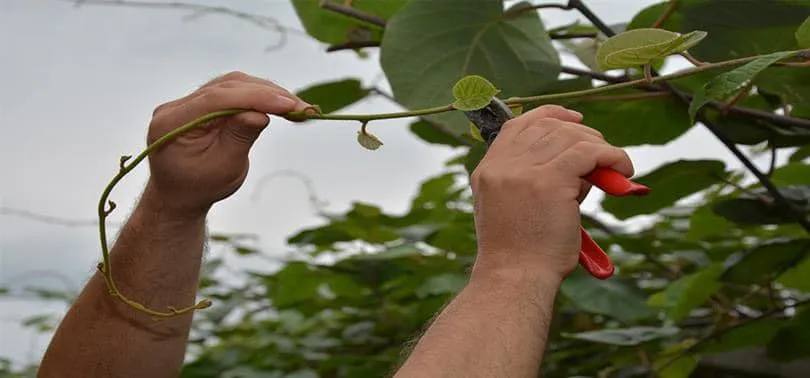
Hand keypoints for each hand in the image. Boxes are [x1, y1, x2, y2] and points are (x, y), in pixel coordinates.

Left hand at [143, 71, 308, 216]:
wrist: (180, 195)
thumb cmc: (201, 187)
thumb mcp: (224, 168)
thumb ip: (239, 137)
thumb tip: (260, 113)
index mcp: (172, 124)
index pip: (216, 99)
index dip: (254, 97)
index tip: (287, 104)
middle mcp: (175, 107)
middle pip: (226, 87)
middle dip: (267, 94)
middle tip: (302, 108)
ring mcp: (187, 103)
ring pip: (232, 85)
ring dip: (266, 92)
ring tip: (296, 107)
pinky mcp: (201, 103)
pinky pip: (231, 91)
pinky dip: (257, 96)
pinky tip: (279, 104)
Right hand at [469, 105, 633, 282]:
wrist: (514, 280)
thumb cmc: (521, 255)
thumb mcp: (516, 208)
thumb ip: (537, 179)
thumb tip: (584, 161)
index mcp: (488, 170)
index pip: (519, 125)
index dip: (550, 115)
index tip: (574, 120)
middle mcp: (501, 166)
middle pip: (548, 126)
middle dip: (582, 134)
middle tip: (603, 154)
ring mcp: (522, 171)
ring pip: (571, 137)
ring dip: (600, 148)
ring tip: (615, 168)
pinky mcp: (548, 181)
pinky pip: (589, 153)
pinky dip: (612, 156)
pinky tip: (623, 170)